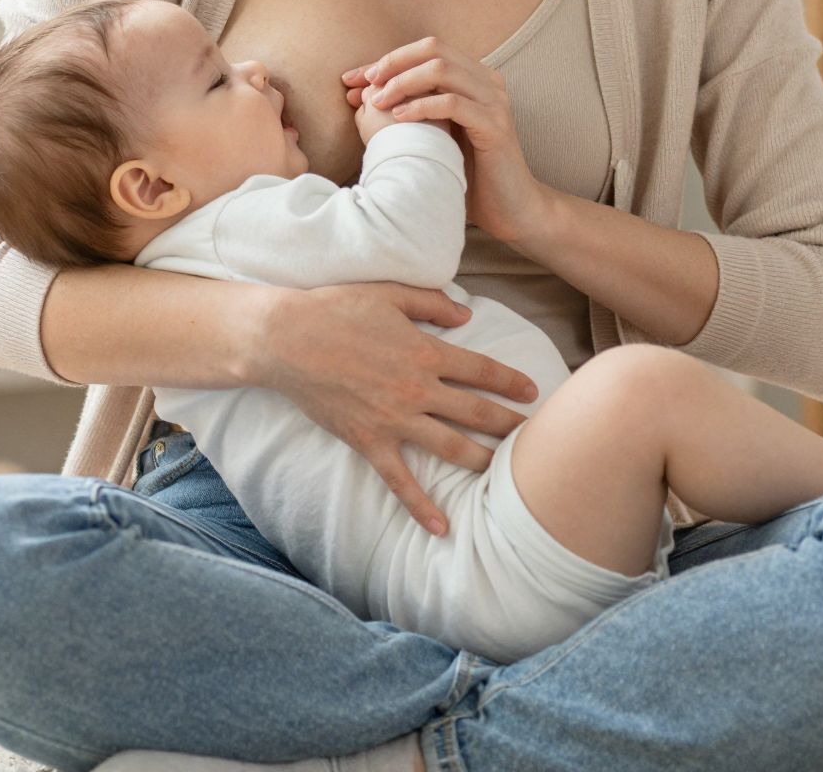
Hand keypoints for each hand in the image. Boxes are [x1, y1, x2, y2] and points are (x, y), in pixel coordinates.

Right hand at [262, 282, 538, 535]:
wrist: (287, 340)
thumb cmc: (337, 308)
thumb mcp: (391, 293)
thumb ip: (433, 303)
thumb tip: (467, 313)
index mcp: (427, 352)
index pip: (482, 370)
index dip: (511, 381)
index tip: (532, 391)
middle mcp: (418, 389)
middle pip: (476, 412)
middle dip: (509, 425)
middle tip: (535, 437)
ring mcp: (395, 420)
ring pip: (451, 448)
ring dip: (482, 461)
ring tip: (506, 475)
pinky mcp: (369, 442)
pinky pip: (400, 481)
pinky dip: (422, 507)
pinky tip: (443, 528)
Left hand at [341, 36, 553, 244]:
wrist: (511, 208)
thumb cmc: (468, 174)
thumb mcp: (435, 135)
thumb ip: (411, 110)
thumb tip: (364, 95)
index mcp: (474, 78)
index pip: (427, 50)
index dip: (388, 59)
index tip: (353, 78)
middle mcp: (488, 81)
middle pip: (434, 49)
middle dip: (393, 63)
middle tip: (366, 84)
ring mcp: (494, 102)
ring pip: (442, 71)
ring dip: (403, 82)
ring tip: (378, 102)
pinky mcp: (495, 126)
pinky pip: (453, 104)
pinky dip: (422, 106)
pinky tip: (400, 119)